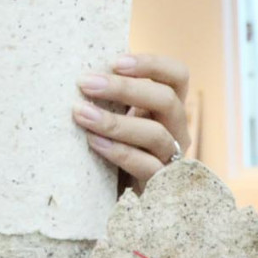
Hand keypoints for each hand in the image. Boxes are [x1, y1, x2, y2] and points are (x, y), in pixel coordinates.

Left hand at [73, 53, 189, 190]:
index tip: (115, 62)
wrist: (123, 195)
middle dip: (125, 89)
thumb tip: (81, 69)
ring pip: (156, 134)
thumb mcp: (120, 116)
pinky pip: (146, 166)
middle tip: (86, 83)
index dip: (151, 64)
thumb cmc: (116, 145)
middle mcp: (177, 130)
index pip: (177, 76)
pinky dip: (119, 152)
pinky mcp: (161, 184)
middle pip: (166, 100)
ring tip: (80, 113)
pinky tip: (93, 142)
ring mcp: (172, 158)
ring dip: (115, 122)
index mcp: (168, 108)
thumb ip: (112, 97)